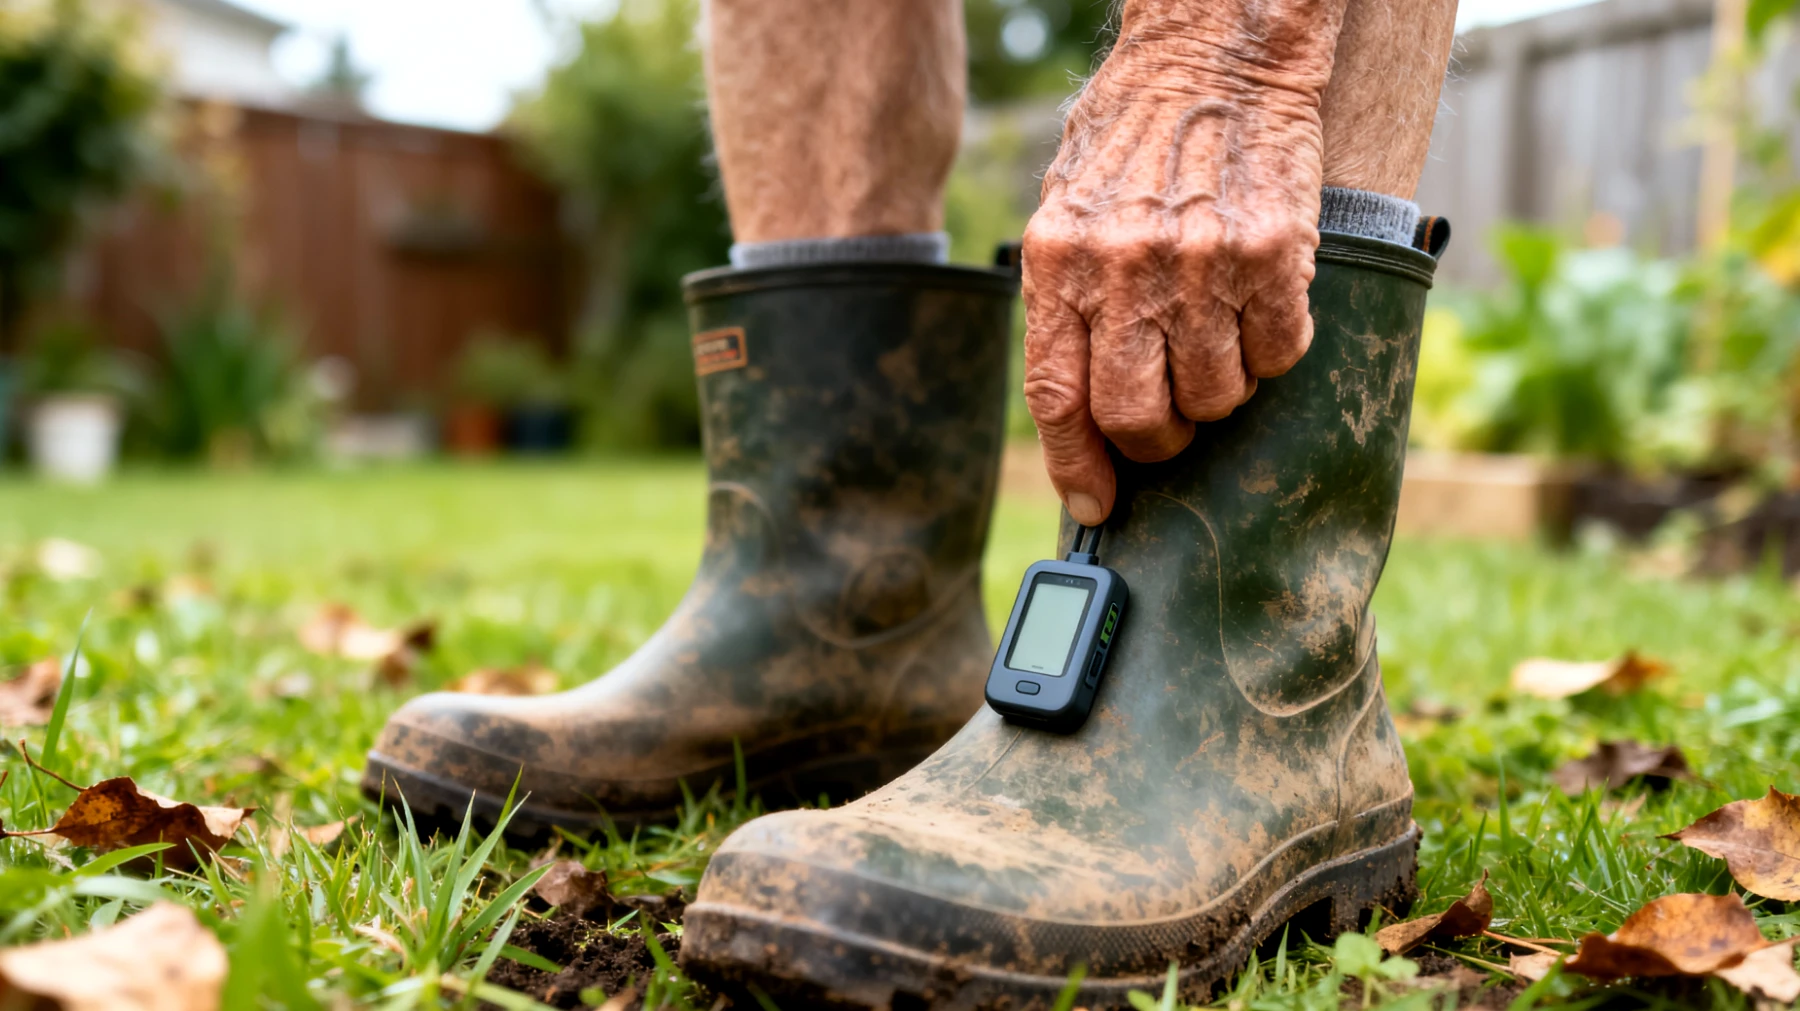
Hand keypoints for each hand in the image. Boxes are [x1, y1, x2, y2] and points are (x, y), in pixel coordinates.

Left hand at [1021, 2, 1345, 524]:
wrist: (1214, 55)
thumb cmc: (1133, 138)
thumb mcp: (1064, 213)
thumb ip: (1064, 304)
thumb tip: (1074, 414)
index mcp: (1058, 264)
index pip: (1058, 400)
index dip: (1077, 467)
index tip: (1096, 505)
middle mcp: (1125, 270)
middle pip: (1138, 417)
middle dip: (1156, 440)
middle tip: (1170, 420)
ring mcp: (1201, 264)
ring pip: (1216, 397)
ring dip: (1219, 391)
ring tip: (1214, 338)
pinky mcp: (1274, 255)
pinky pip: (1279, 355)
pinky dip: (1273, 350)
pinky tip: (1259, 306)